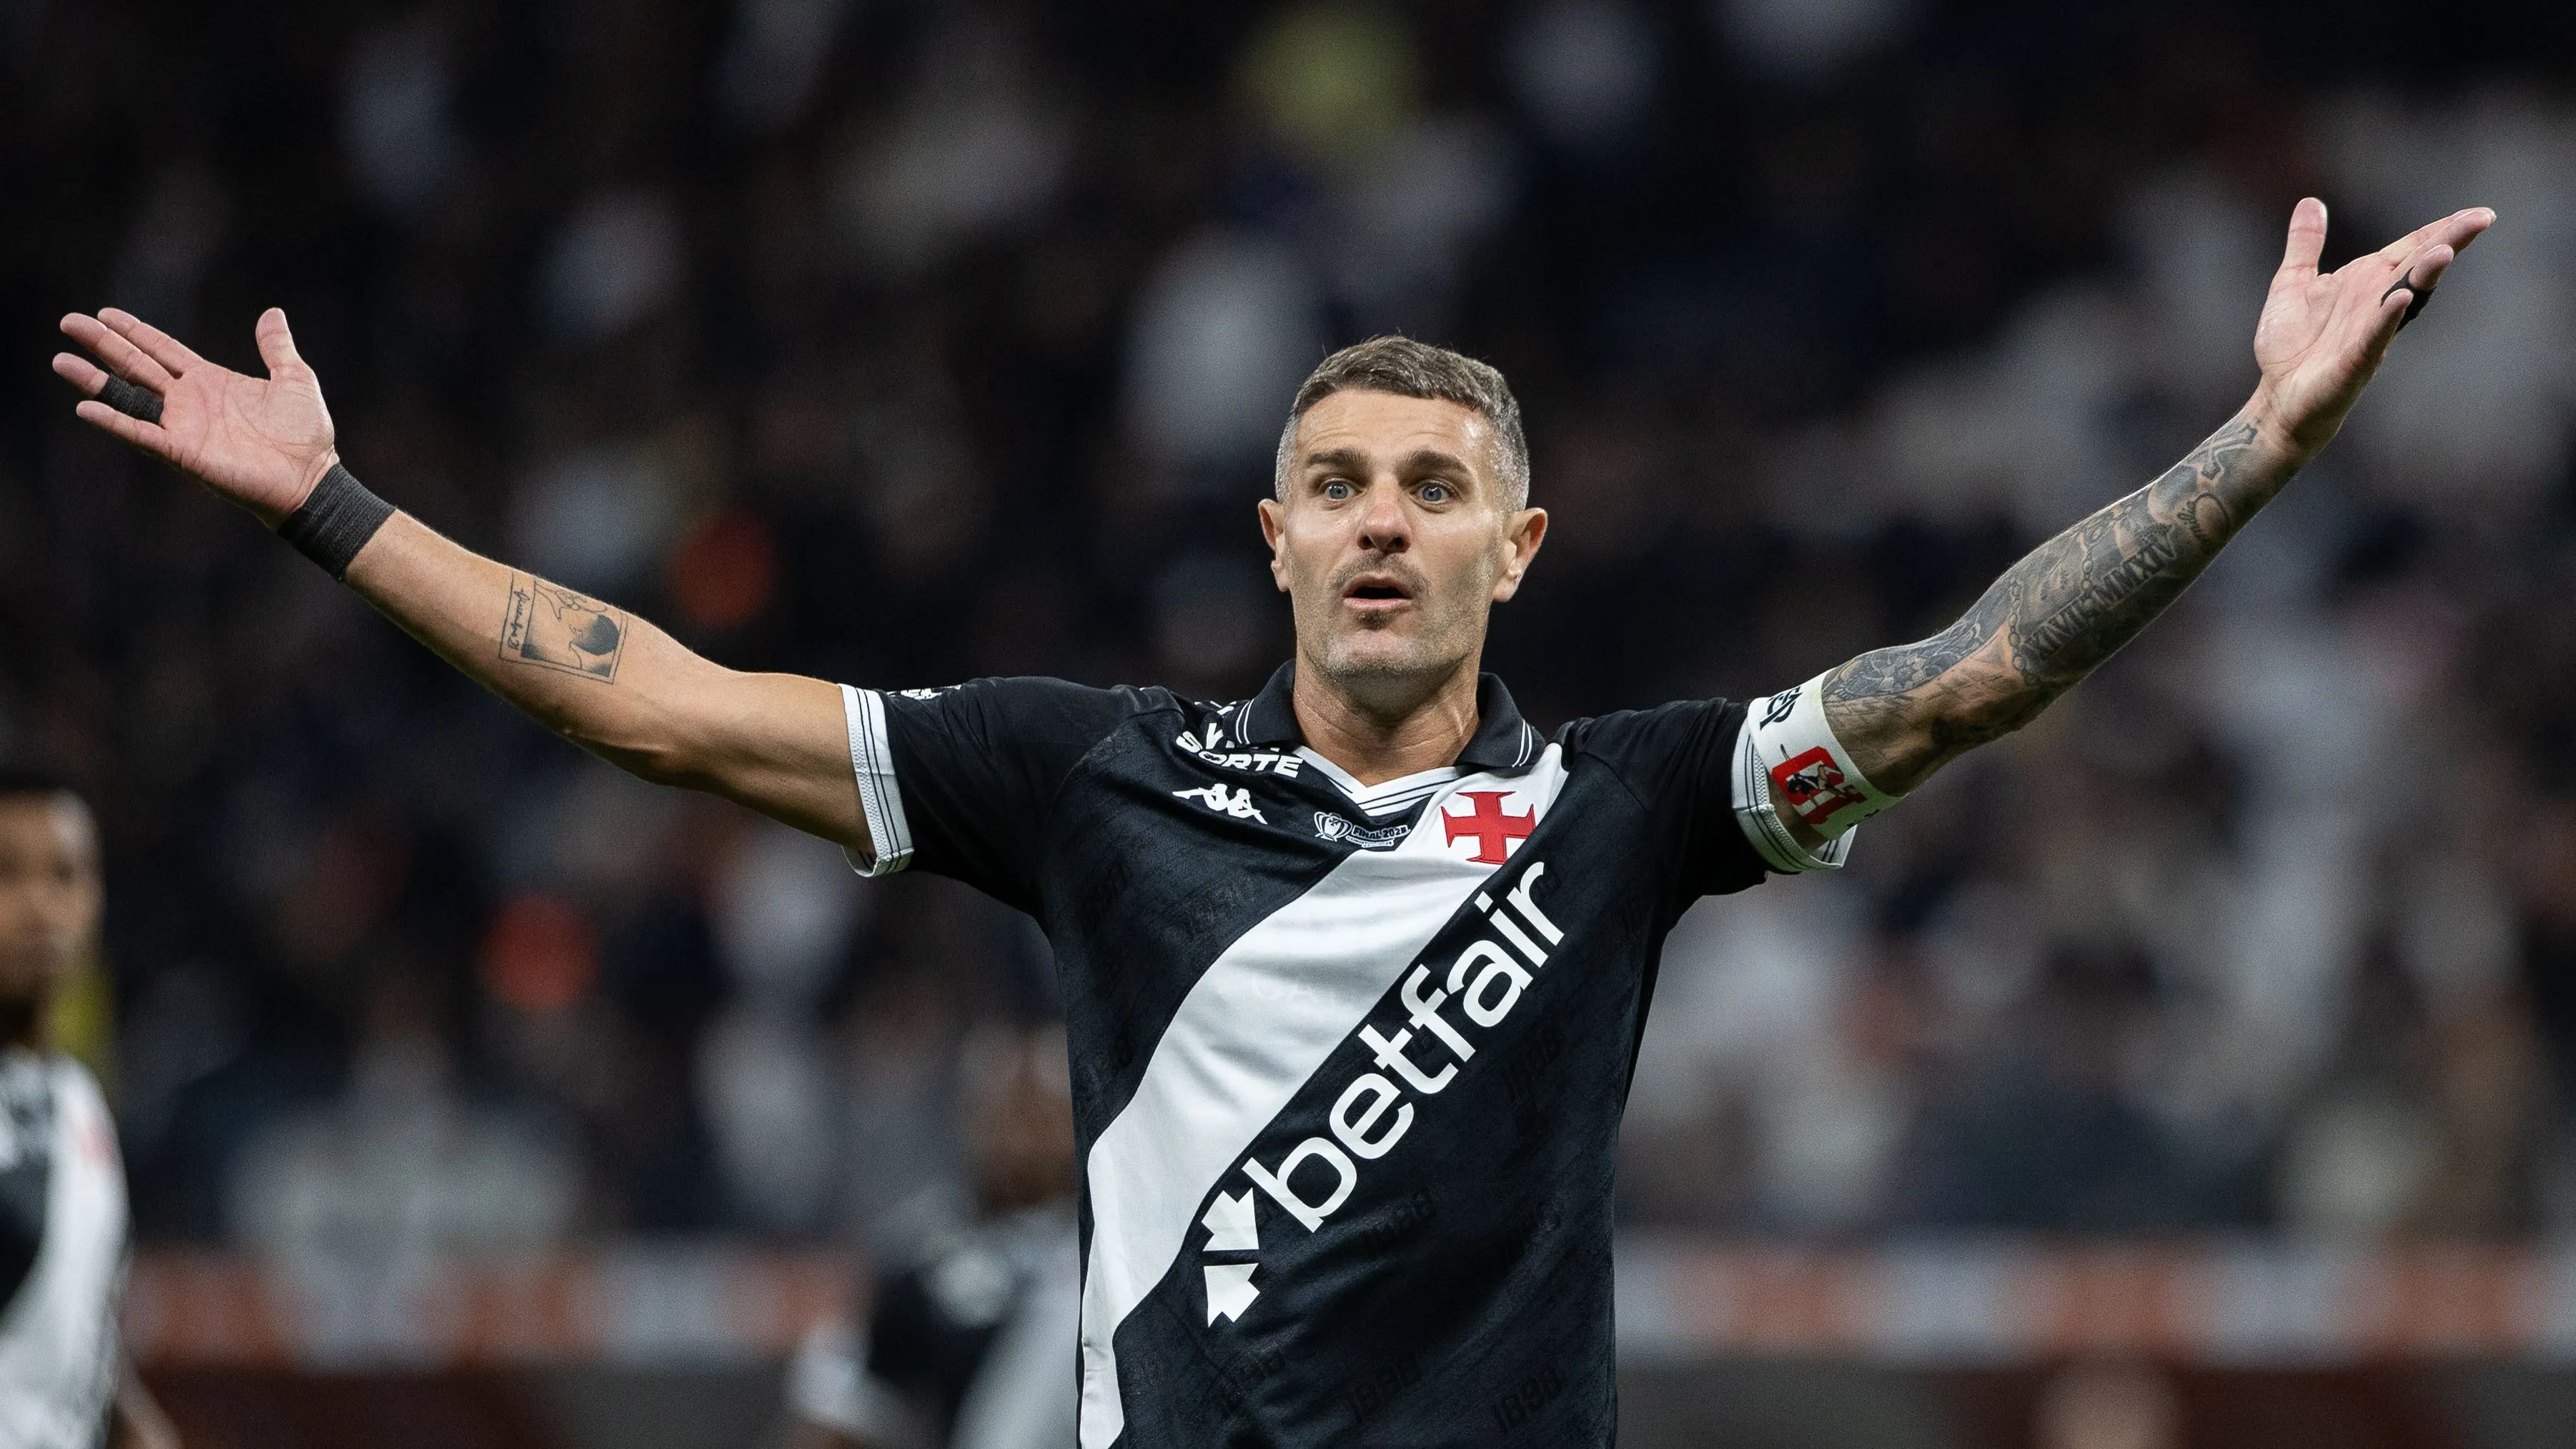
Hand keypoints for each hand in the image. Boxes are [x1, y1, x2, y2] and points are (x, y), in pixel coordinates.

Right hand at [53, 307, 338, 525]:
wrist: (312, 477)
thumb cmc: (305, 434)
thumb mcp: (294, 378)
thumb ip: (277, 347)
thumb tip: (272, 312)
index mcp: (210, 380)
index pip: (163, 349)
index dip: (135, 331)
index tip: (105, 313)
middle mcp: (190, 401)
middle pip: (136, 365)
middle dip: (103, 344)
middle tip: (68, 322)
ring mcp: (183, 426)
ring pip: (129, 396)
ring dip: (95, 379)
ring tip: (61, 360)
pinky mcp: (184, 452)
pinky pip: (142, 434)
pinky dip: (114, 422)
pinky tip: (87, 408)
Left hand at [2249, 197, 2493, 459]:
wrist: (2278, 398)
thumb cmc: (2290, 345)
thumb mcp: (2292, 283)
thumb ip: (2305, 244)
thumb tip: (2311, 202)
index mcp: (2366, 280)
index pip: (2410, 248)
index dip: (2440, 228)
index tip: (2477, 212)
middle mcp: (2376, 302)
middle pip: (2419, 266)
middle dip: (2449, 241)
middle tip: (2483, 218)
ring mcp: (2370, 332)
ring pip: (2405, 298)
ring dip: (2425, 275)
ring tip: (2444, 251)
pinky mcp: (2355, 361)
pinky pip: (2375, 337)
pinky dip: (2386, 319)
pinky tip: (2398, 299)